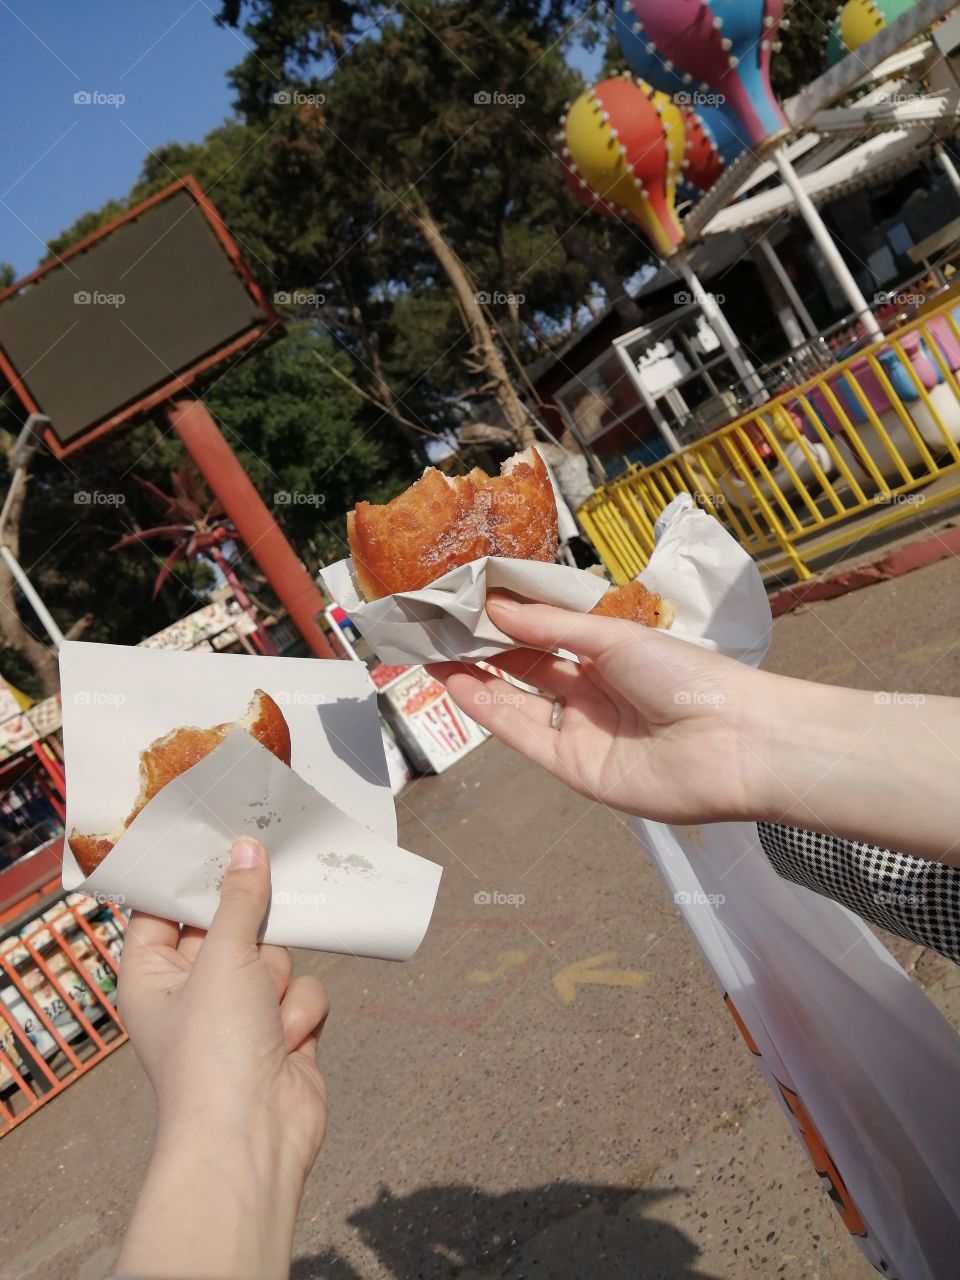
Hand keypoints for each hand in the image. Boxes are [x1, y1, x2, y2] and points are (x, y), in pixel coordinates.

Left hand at [116, 836, 328, 1278]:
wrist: (254, 1137)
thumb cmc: (213, 1053)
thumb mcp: (222, 958)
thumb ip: (240, 900)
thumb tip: (246, 848)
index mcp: (152, 972)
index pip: (168, 908)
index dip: (194, 876)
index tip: (225, 833)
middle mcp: (194, 989)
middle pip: (234, 925)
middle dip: (255, 930)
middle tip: (271, 896)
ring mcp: (241, 1011)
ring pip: (277, 956)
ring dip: (279, 982)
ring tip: (266, 1016)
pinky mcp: (283, 1029)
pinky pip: (304, 990)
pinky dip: (301, 1013)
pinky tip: (288, 1041)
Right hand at [429, 593, 761, 825]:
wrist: (733, 741)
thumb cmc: (687, 676)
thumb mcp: (613, 638)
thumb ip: (551, 627)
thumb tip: (496, 604)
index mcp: (609, 656)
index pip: (545, 635)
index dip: (505, 620)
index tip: (464, 600)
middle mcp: (592, 693)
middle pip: (525, 669)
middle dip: (481, 648)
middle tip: (435, 626)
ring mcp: (582, 731)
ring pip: (517, 703)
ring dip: (474, 678)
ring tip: (432, 651)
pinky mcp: (575, 767)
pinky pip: (524, 735)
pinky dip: (489, 710)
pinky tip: (458, 683)